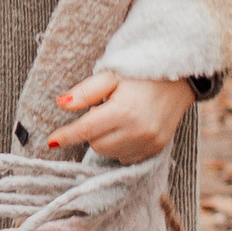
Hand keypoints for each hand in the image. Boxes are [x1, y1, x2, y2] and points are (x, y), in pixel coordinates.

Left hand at [49, 71, 193, 164]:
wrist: (181, 77)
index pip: (86, 129)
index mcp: (124, 111)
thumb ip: (85, 92)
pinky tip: (127, 128)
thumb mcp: (111, 74)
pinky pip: (126, 157)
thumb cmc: (142, 72)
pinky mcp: (156, 149)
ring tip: (117, 116)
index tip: (50, 141)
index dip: (66, 135)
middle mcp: (137, 131)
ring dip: (105, 139)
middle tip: (103, 108)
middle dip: (91, 130)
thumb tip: (61, 104)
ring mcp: (149, 143)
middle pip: (96, 144)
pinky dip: (120, 146)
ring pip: (109, 153)